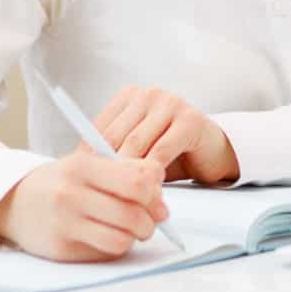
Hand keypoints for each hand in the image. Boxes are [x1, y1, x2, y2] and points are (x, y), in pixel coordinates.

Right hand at [0, 151, 168, 262]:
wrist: (13, 201)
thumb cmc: (60, 181)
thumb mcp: (88, 164)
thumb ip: (126, 168)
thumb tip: (159, 181)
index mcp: (82, 165)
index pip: (137, 183)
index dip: (155, 194)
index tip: (157, 199)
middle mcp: (71, 194)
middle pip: (133, 215)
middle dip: (151, 222)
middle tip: (150, 221)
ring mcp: (64, 224)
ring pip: (122, 240)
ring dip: (135, 238)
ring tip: (131, 230)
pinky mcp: (61, 249)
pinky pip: (105, 254)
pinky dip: (115, 247)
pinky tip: (109, 237)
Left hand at [94, 85, 240, 185]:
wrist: (211, 151)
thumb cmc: (169, 151)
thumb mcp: (137, 149)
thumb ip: (114, 151)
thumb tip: (79, 167)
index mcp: (130, 96)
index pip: (101, 126)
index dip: (89, 155)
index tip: (81, 179)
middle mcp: (149, 94)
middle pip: (118, 136)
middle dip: (108, 168)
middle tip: (100, 194)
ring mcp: (171, 103)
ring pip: (138, 144)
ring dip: (129, 173)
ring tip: (122, 197)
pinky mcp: (190, 119)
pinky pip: (162, 150)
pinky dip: (152, 172)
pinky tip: (147, 189)